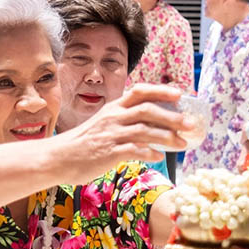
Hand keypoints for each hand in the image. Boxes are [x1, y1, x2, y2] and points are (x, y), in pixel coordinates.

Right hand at [62, 84, 192, 173]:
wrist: (58, 157)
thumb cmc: (82, 143)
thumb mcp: (102, 124)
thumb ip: (123, 121)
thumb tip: (149, 126)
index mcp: (113, 108)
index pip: (140, 92)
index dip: (161, 91)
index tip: (180, 94)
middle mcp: (113, 118)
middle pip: (148, 110)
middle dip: (172, 116)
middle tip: (190, 124)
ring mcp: (110, 135)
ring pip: (145, 130)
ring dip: (167, 136)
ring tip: (182, 143)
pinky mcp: (108, 153)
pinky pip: (134, 150)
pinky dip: (149, 153)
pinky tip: (159, 156)